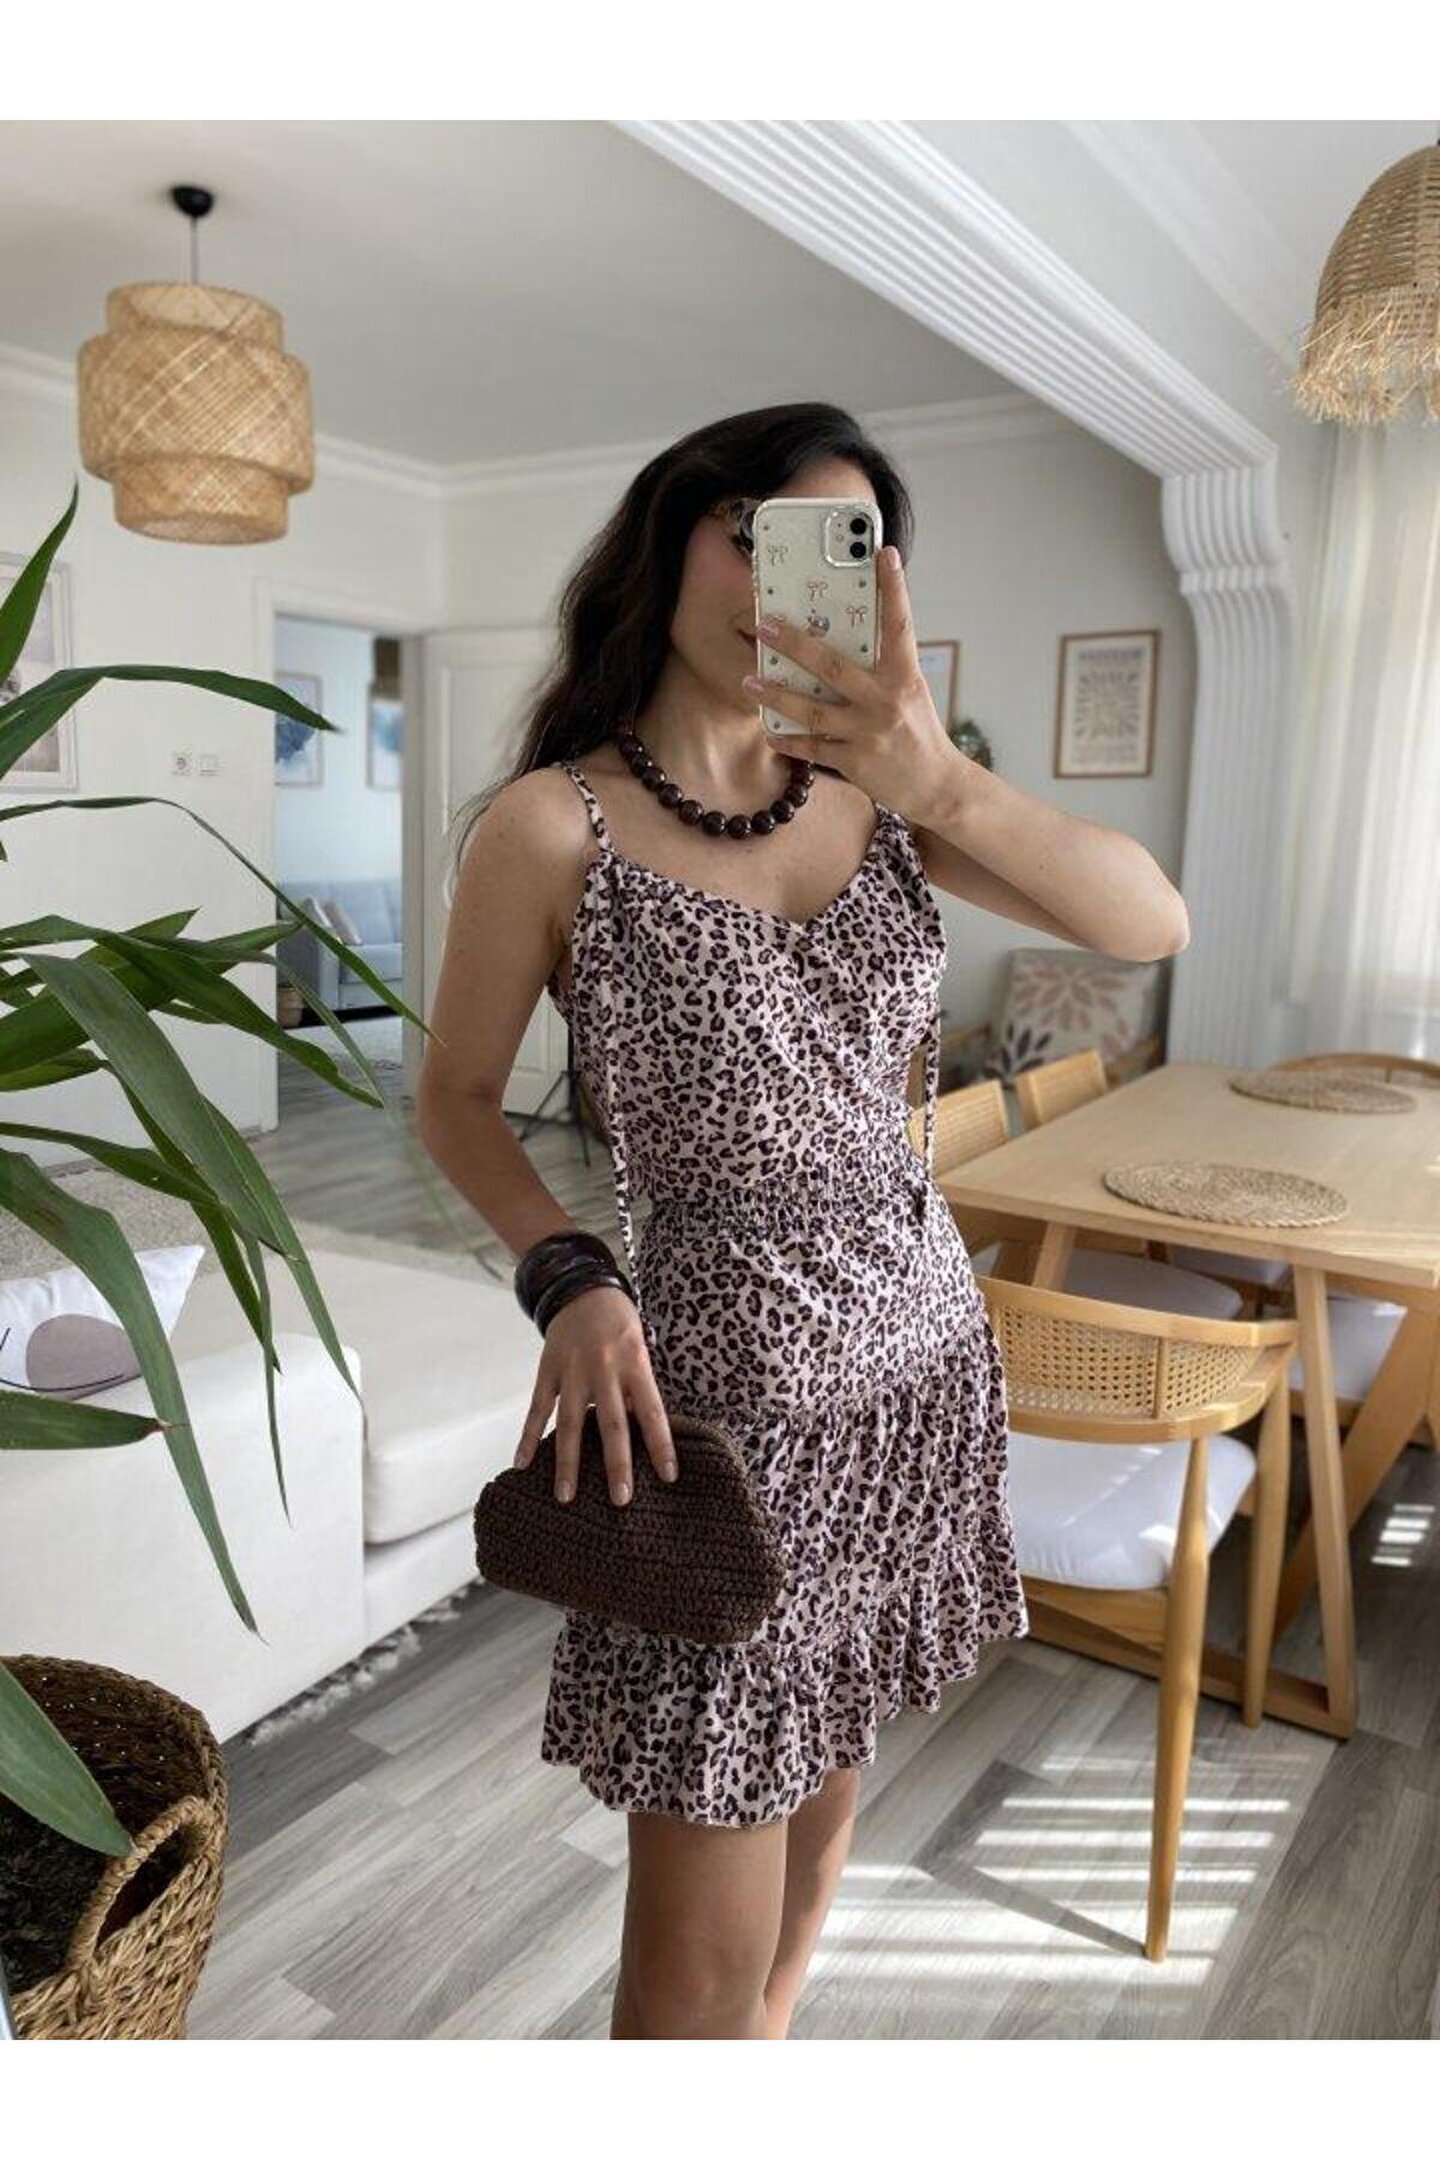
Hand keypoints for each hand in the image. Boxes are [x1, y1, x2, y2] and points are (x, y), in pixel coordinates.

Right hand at [513, 1281, 677, 1506]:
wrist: (582, 1289)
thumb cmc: (620, 1325)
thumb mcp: (640, 1349)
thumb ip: (639, 1388)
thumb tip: (644, 1436)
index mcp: (635, 1364)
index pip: (653, 1411)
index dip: (661, 1444)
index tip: (668, 1477)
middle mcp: (605, 1369)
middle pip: (613, 1424)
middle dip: (617, 1464)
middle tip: (621, 1500)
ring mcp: (573, 1371)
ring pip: (570, 1423)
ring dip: (568, 1463)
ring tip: (566, 1497)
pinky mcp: (548, 1370)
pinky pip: (536, 1408)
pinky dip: (528, 1436)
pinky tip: (521, 1463)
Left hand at [742, 544, 961, 827]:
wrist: (937, 786)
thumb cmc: (918, 731)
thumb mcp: (909, 692)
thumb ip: (881, 668)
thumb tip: (840, 639)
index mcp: (904, 676)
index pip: (900, 625)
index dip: (894, 588)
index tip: (885, 553)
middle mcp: (886, 701)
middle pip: (833, 667)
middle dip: (795, 644)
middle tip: (764, 624)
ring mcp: (869, 733)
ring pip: (812, 711)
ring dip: (777, 696)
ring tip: (749, 681)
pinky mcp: (856, 761)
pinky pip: (814, 748)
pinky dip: (790, 741)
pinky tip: (770, 733)